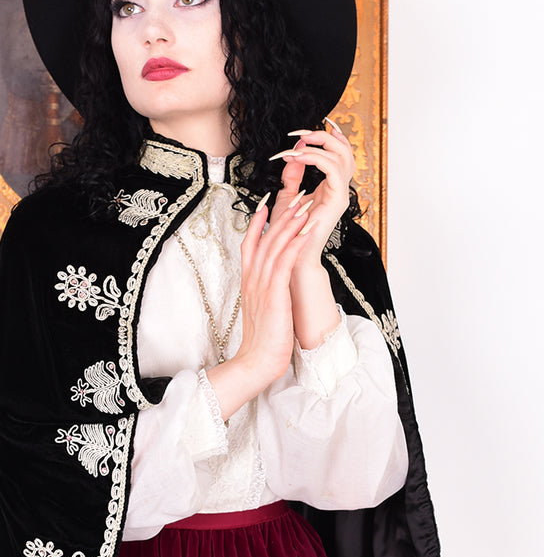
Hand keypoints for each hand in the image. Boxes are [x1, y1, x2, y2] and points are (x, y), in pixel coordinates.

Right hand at [205, 191, 315, 417]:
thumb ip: (266, 293)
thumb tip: (274, 286)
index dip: (258, 223)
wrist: (256, 362)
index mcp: (249, 283)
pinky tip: (306, 230)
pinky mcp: (275, 294)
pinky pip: (285, 262)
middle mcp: (253, 279)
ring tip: (304, 204)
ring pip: (275, 245)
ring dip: (291, 222)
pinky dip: (295, 243)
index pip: (250, 245)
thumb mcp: (263, 310)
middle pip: (265, 239)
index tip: (266, 204)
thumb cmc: (263, 342)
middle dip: (281, 215)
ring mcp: (262, 285)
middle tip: (294, 194)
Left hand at [270, 118, 355, 266]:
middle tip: (299, 134)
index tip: (310, 127)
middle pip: (344, 150)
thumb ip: (292, 175)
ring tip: (293, 148)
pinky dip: (314, 158)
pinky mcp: (337, 199)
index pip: (338, 154)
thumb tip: (293, 153)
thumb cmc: (289, 230)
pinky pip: (332, 169)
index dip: (330, 136)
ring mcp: (340, 194)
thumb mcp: (288, 195)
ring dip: (315, 146)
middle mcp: (339, 188)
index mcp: (330, 186)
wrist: (291, 254)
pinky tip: (296, 158)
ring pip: (340, 155)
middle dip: (322, 136)